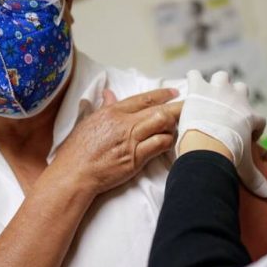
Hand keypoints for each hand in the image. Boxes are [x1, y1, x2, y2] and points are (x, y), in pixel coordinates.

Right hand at [55, 88, 181, 194]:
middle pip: (158, 110)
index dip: (162, 95)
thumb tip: (109, 94)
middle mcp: (124, 124)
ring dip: (173, 125)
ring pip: (162, 124)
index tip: (174, 93)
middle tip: (191, 107)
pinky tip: (171, 142)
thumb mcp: (89, 121)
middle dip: (177, 108)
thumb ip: (104, 107)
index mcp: (112, 112)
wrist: (74, 173)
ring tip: (180, 126)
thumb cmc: (78, 150)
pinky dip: (168, 141)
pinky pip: (159, 145)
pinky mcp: (135, 159)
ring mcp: (131, 141)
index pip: (144, 99)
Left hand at [176, 70, 266, 197]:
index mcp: (250, 117)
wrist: (208, 145)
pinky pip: (195, 76)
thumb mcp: (245, 168)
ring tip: (207, 97)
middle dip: (235, 98)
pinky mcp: (199, 88)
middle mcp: (238, 99)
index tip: (244, 139)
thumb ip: (256, 179)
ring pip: (222, 77)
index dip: (252, 129)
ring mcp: (218, 91)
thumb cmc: (228, 156)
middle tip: (224, 113)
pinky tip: (189, 91)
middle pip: (242, 89)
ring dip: (216, 85)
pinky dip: (191, 81)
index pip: (258, 120)